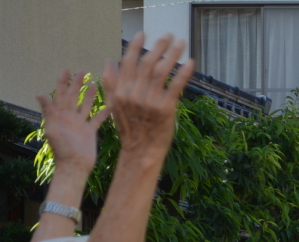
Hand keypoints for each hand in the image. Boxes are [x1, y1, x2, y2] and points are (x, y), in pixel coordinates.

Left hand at [36, 70, 112, 174]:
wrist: (75, 165)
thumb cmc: (62, 149)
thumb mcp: (52, 129)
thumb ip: (49, 112)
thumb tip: (40, 94)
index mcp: (59, 115)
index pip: (60, 94)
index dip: (62, 82)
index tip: (66, 70)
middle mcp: (69, 117)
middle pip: (73, 96)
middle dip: (76, 84)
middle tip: (82, 72)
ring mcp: (80, 124)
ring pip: (85, 105)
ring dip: (89, 95)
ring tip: (94, 83)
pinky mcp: (90, 131)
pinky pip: (97, 119)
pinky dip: (103, 112)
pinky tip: (110, 105)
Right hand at [101, 33, 195, 161]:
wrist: (141, 151)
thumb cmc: (130, 128)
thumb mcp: (114, 105)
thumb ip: (111, 83)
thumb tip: (108, 60)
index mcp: (120, 91)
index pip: (127, 62)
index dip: (135, 46)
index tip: (143, 34)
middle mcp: (133, 94)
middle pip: (146, 63)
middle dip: (158, 46)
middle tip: (167, 35)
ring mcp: (149, 102)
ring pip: (161, 71)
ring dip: (173, 54)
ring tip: (181, 42)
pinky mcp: (165, 109)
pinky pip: (175, 86)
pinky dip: (183, 72)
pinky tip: (190, 62)